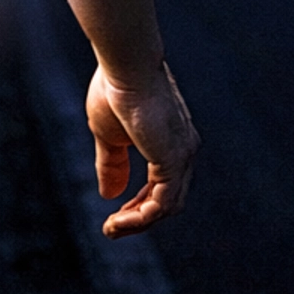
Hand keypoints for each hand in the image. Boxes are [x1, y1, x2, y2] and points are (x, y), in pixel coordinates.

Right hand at [86, 60, 197, 236]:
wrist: (125, 65)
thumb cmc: (115, 90)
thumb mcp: (109, 136)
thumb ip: (113, 165)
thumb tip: (109, 194)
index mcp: (172, 141)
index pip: (164, 184)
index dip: (139, 204)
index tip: (116, 214)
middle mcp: (184, 150)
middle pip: (168, 199)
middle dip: (139, 217)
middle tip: (113, 228)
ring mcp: (182, 156)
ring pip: (166, 207)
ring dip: (137, 223)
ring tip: (112, 228)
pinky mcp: (173, 160)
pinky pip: (161, 204)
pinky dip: (139, 218)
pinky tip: (117, 220)